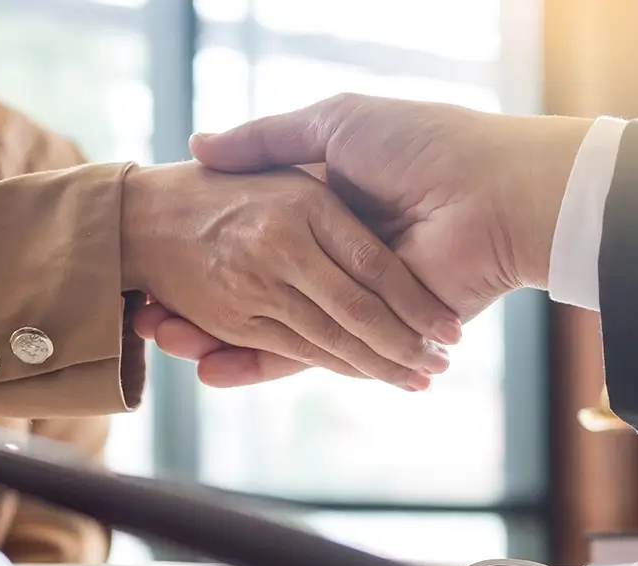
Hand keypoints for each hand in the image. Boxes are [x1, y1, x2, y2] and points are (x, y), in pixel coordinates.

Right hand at [139, 95, 591, 385]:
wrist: (490, 192)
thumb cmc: (419, 145)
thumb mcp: (334, 125)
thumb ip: (269, 138)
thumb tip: (197, 146)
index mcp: (325, 212)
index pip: (251, 240)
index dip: (203, 253)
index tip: (157, 263)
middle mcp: (332, 260)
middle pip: (250, 291)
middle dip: (198, 304)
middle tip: (147, 316)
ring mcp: (348, 302)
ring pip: (265, 327)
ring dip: (212, 337)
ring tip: (163, 339)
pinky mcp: (367, 337)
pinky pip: (302, 356)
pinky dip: (253, 366)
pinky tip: (206, 368)